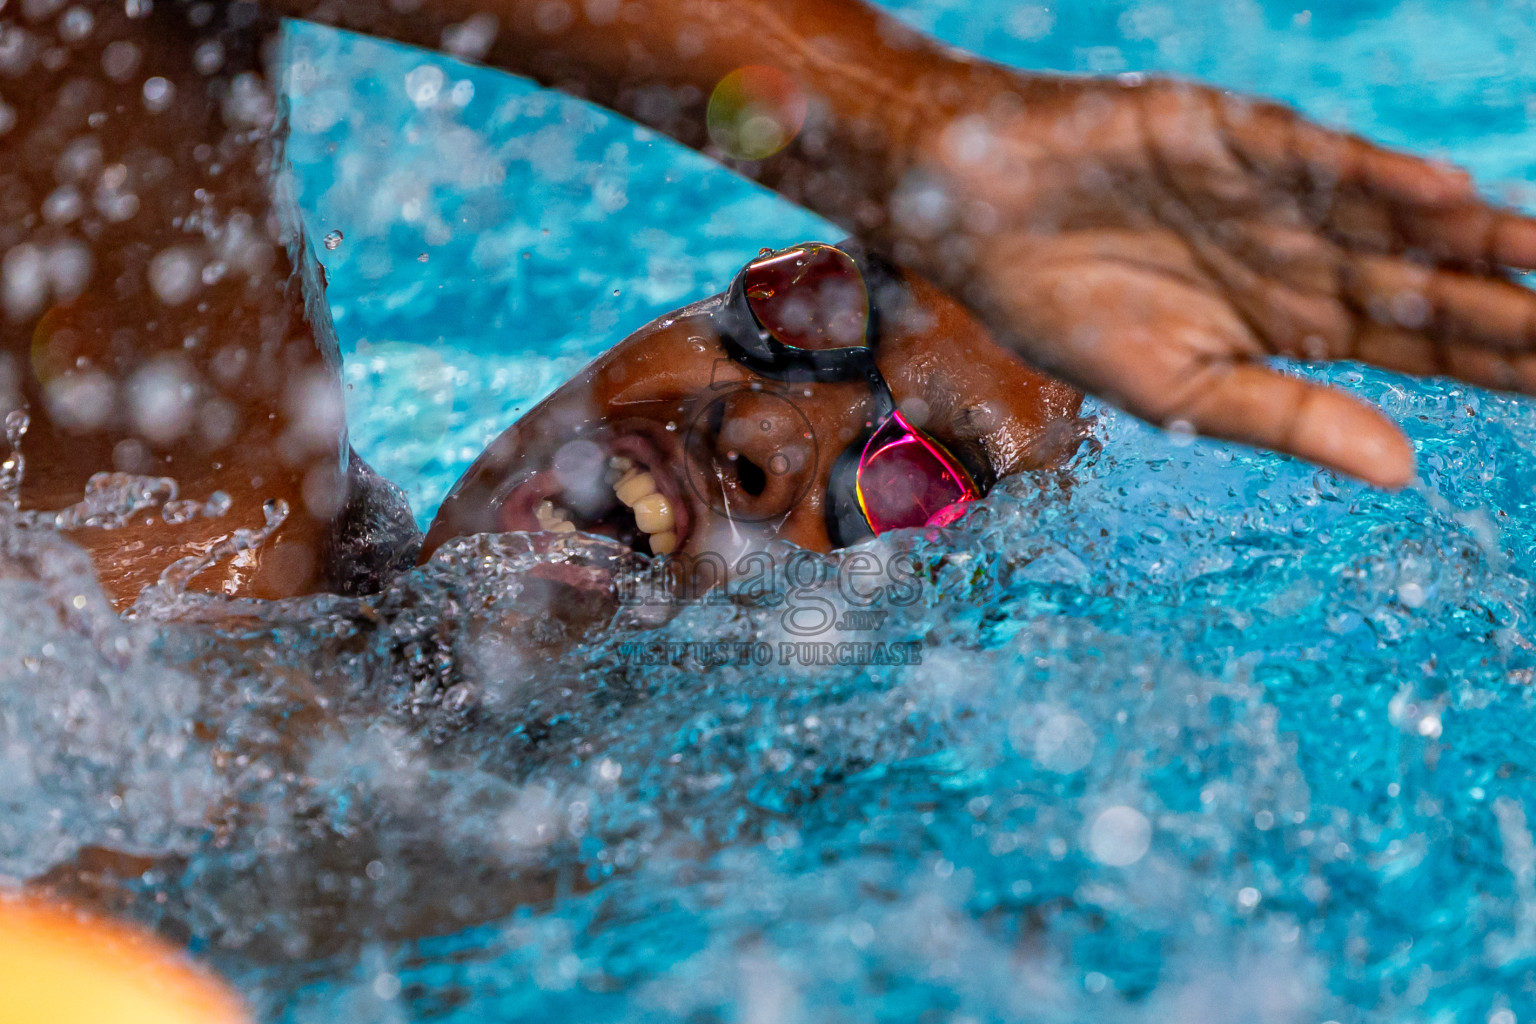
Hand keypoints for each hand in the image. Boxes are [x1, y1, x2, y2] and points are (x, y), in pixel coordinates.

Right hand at [895, 75, 1535, 485]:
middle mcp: (1305, 258)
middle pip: (1433, 288)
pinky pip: (1318, 161)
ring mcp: (1278, 196)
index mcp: (1292, 327)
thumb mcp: (1175, 387)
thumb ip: (1286, 418)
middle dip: (1516, 312)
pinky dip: (1376, 180)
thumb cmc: (1059, 306)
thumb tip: (1406, 472)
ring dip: (1479, 239)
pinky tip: (1443, 198)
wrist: (973, 214)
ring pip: (1398, 221)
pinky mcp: (1236, 139)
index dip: (1500, 369)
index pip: (1422, 354)